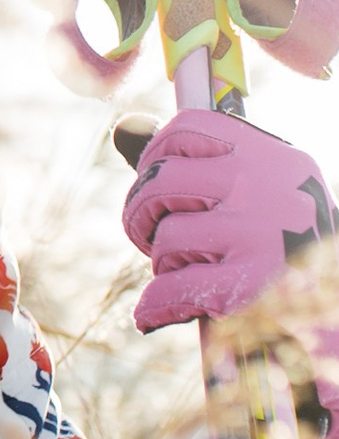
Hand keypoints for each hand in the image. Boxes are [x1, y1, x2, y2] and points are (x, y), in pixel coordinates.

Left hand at [125, 108, 335, 335]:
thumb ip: (190, 161)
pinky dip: (157, 303)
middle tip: (152, 235)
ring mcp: (259, 232)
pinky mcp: (251, 283)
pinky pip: (171, 286)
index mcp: (271, 156)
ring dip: (162, 259)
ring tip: (186, 269)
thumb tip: (121, 127)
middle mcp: (264, 186)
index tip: (157, 182)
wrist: (336, 308)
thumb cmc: (287, 245)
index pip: (186, 129)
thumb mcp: (257, 190)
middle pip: (160, 181)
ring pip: (166, 234)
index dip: (156, 155)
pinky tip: (157, 311)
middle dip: (143, 213)